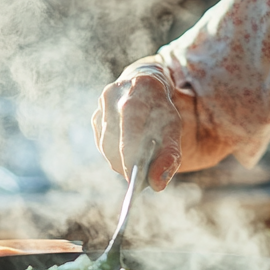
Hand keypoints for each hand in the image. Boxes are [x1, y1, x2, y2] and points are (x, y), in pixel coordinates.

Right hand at [91, 63, 182, 191]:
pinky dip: (114, 155)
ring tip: (136, 165)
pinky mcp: (96, 115)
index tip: (134, 177)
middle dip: (126, 163)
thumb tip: (157, 185)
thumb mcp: (174, 129)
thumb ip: (169, 156)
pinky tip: (127, 154)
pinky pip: (102, 144)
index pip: (132, 119)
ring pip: (106, 144)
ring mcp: (102, 103)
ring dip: (120, 161)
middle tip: (138, 179)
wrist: (146, 85)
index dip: (130, 150)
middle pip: (116, 137)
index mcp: (141, 86)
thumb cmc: (162, 110)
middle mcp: (116, 92)